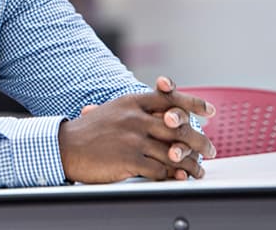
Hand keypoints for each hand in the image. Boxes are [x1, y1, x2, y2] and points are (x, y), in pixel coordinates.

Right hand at [60, 76, 216, 183]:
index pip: (170, 98)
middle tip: (210, 150)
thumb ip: (138, 110)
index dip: (193, 104)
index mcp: (131, 102)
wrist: (65, 148)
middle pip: (179, 128)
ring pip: (173, 152)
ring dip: (190, 163)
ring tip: (198, 170)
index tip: (209, 111)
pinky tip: (180, 178)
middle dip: (200, 141)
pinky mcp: (129, 159)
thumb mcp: (113, 111)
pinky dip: (174, 176)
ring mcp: (133, 138)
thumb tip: (166, 114)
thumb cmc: (89, 132)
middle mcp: (135, 117)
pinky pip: (161, 170)